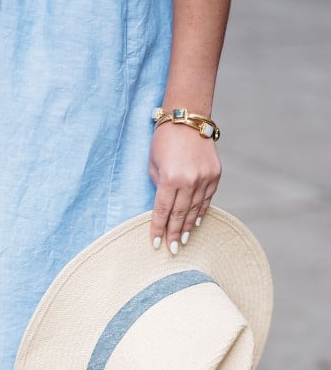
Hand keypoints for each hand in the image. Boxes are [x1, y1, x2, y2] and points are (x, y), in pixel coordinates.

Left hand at [148, 121, 221, 252]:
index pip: (163, 211)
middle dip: (175, 234)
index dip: (158, 229)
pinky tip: (196, 222)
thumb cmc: (164, 140)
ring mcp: (205, 178)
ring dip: (188, 227)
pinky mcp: (215, 174)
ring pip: (195, 209)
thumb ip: (159, 187)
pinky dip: (201, 212)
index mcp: (170, 179)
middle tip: (172, 250)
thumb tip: (164, 208)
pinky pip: (207, 199)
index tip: (156, 244)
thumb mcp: (153, 165)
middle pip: (180, 215)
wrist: (188, 119)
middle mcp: (190, 181)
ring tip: (183, 241)